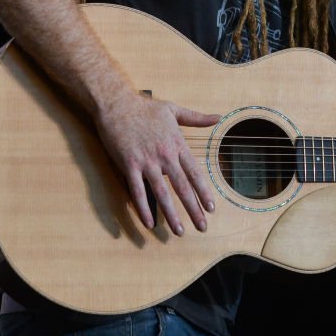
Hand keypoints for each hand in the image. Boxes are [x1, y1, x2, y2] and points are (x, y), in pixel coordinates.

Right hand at [96, 92, 218, 235]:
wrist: (117, 103)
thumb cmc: (145, 107)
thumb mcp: (174, 110)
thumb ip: (197, 118)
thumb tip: (218, 117)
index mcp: (177, 144)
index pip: (195, 173)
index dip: (204, 192)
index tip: (211, 208)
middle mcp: (165, 156)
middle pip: (182, 187)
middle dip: (194, 209)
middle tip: (202, 227)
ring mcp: (146, 162)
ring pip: (162, 193)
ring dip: (171, 214)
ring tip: (179, 231)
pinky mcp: (128, 165)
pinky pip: (137, 191)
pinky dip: (143, 208)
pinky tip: (149, 223)